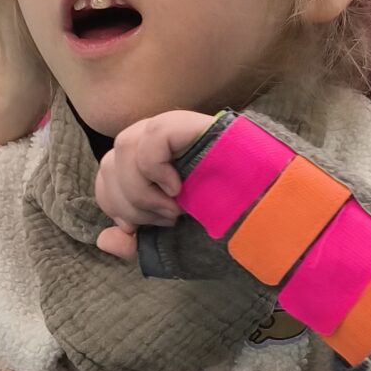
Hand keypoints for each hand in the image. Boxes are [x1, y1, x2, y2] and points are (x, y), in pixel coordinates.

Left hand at [94, 111, 214, 261]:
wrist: (266, 221)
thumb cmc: (226, 231)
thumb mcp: (174, 245)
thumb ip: (138, 244)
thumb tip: (103, 239)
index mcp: (150, 166)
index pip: (107, 173)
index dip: (112, 202)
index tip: (137, 228)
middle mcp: (158, 142)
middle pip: (110, 161)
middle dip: (127, 203)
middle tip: (165, 221)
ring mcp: (174, 130)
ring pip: (124, 148)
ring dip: (142, 192)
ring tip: (174, 210)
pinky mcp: (190, 125)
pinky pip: (152, 138)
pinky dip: (155, 170)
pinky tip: (177, 188)